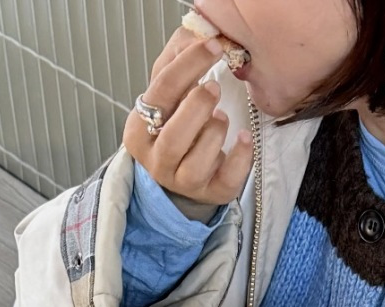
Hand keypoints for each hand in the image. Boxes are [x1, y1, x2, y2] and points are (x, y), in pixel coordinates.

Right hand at [123, 29, 252, 206]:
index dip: (188, 66)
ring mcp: (182, 182)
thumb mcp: (170, 91)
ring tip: (222, 117)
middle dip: (197, 107)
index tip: (213, 46)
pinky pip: (226, 180)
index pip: (161, 92)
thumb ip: (179, 58)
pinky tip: (244, 137)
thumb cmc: (176, 123)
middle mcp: (157, 160)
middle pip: (174, 136)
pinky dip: (239, 157)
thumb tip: (199, 32)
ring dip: (214, 133)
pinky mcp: (210, 194)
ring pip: (196, 163)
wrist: (182, 171)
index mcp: (140, 129)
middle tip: (215, 87)